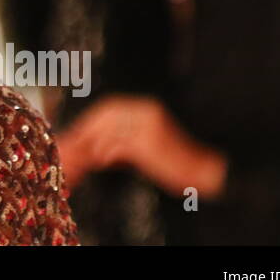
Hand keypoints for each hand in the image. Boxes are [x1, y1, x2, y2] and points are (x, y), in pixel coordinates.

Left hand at [58, 96, 226, 198]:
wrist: (206, 171)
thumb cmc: (176, 163)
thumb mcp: (147, 146)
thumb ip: (123, 141)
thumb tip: (97, 146)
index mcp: (146, 109)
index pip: (109, 108)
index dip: (90, 120)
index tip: (75, 132)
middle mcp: (146, 111)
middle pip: (106, 114)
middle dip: (87, 128)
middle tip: (73, 142)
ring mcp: (148, 125)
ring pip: (110, 128)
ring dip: (94, 142)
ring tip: (83, 155)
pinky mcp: (149, 141)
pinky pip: (121, 144)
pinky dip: (108, 152)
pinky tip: (102, 161)